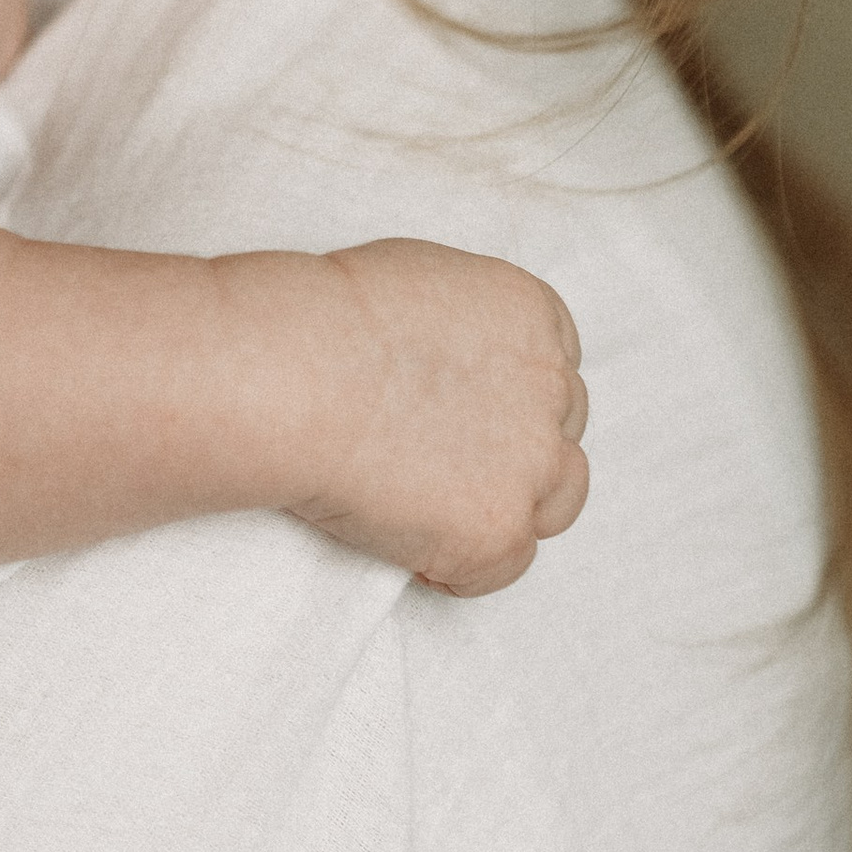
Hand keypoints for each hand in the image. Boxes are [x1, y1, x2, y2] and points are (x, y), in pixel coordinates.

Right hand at [276, 239, 590, 595]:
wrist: (294, 375)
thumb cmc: (322, 318)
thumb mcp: (416, 281)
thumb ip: (460, 325)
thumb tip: (443, 362)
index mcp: (531, 316)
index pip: (553, 370)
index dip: (508, 400)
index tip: (462, 417)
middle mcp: (551, 388)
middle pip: (557, 436)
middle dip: (510, 454)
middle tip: (437, 465)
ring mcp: (532, 465)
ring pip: (552, 505)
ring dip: (504, 510)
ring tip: (432, 511)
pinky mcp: (498, 533)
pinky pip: (500, 570)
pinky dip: (456, 566)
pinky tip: (402, 543)